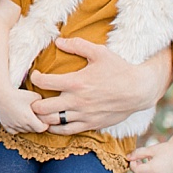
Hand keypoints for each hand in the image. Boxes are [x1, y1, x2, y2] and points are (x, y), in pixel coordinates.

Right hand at [0, 87, 49, 133]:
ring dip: (28, 127)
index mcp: (29, 119)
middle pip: (33, 130)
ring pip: (24, 131)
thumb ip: (43, 102)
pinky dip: (18, 128)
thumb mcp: (34, 95)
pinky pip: (14, 131)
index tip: (45, 119)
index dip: (45, 125)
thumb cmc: (17, 94)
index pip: (41, 129)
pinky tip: (19, 121)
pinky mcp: (5, 125)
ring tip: (28, 117)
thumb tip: (48, 106)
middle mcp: (21, 125)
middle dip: (37, 125)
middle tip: (37, 117)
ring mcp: (12, 126)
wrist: (0, 94)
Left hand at [28, 38, 170, 134]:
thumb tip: (58, 41)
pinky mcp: (90, 124)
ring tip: (41, 110)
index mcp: (76, 82)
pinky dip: (56, 127)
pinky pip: (67, 130)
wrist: (139, 90)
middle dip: (33, 103)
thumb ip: (77, 45)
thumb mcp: (100, 52)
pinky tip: (53, 121)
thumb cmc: (119, 69)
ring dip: (42, 117)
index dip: (35, 78)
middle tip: (33, 97)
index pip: (44, 82)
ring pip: (52, 122)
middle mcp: (77, 101)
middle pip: (42, 108)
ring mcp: (83, 114)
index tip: (35, 75)